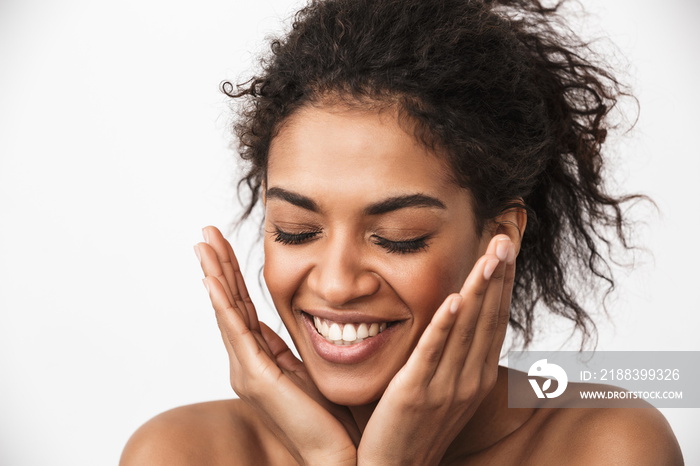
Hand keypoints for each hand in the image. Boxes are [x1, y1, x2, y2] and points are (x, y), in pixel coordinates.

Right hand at [195, 226, 358, 465]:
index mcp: (262, 358)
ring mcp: (249, 370)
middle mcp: (248, 362)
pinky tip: (213, 280)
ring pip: (227, 312)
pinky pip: (237, 332)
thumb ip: (295, 345)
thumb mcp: (311, 366)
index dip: (233, 275)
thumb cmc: (331, 416)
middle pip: (228, 305)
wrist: (339, 454)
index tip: (223, 245)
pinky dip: (224, 304)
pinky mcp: (257, 378)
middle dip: (217, 266)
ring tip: (204, 245)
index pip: (242, 307)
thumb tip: (296, 318)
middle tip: (205, 233)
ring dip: (215, 275)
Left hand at [357, 235, 515, 465]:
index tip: (507, 250)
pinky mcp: (415, 393)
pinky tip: (452, 299)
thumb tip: (458, 319)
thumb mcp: (447, 391)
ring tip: (490, 255)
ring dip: (479, 289)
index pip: (495, 321)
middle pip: (488, 318)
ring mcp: (445, 387)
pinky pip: (432, 353)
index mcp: (478, 377)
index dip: (502, 284)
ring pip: (467, 329)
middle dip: (498, 277)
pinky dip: (443, 326)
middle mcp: (470, 380)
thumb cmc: (417, 427)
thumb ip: (454, 356)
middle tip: (506, 238)